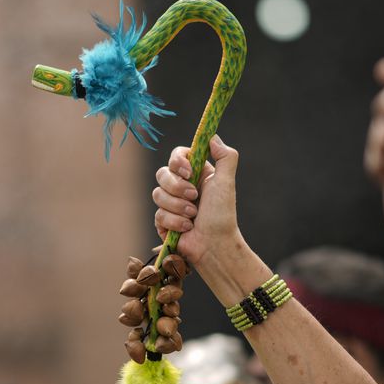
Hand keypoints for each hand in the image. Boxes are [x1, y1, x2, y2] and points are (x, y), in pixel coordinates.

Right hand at [153, 135, 240, 267]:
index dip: (178, 162)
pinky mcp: (163, 222)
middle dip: (177, 187)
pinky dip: (174, 222)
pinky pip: (158, 214)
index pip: (177, 156)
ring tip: (193, 216)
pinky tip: (187, 229)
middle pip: (162, 173)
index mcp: (195, 174)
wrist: (215, 246)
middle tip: (194, 198)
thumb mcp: (226, 182)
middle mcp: (181, 186)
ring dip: (178, 207)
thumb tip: (212, 137)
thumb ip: (225, 157)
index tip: (189, 172)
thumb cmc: (223, 215)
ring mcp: (170, 204)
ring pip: (157, 194)